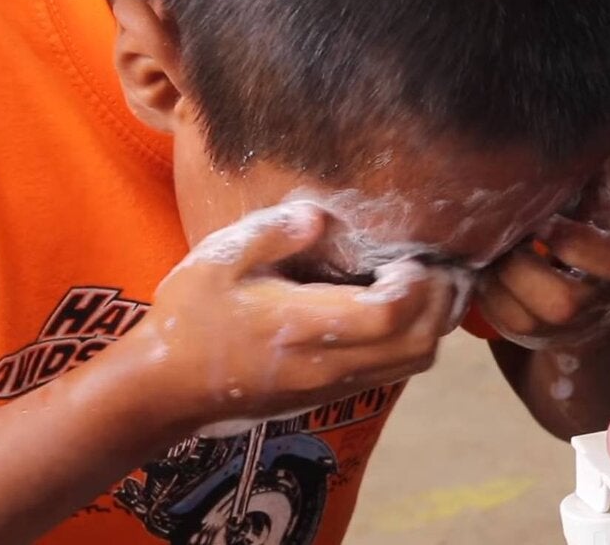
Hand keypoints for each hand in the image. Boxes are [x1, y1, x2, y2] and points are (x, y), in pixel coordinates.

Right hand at [128, 200, 458, 431]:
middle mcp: (326, 363)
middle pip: (418, 346)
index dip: (417, 284)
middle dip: (441, 304)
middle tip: (438, 265)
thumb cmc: (190, 318)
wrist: (168, 387)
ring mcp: (332, 384)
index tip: (412, 255)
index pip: (387, 316)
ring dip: (432, 324)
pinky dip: (413, 339)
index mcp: (301, 327)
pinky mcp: (331, 393)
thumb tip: (320, 215)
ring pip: (413, 364)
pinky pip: (394, 370)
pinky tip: (398, 306)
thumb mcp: (217, 260)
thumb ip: (271, 232)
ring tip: (425, 283)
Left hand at [475, 151, 609, 349]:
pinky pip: (494, 321)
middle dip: (519, 264)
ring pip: (518, 314)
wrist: (596, 290)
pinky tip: (479, 265)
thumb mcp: (602, 188)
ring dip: (492, 278)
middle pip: (558, 298)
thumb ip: (593, 158)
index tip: (539, 216)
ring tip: (484, 246)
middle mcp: (595, 299)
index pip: (602, 257)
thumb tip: (574, 109)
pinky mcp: (528, 335)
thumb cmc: (591, 220)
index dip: (563, 237)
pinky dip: (480, 292)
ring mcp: (561, 325)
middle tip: (499, 233)